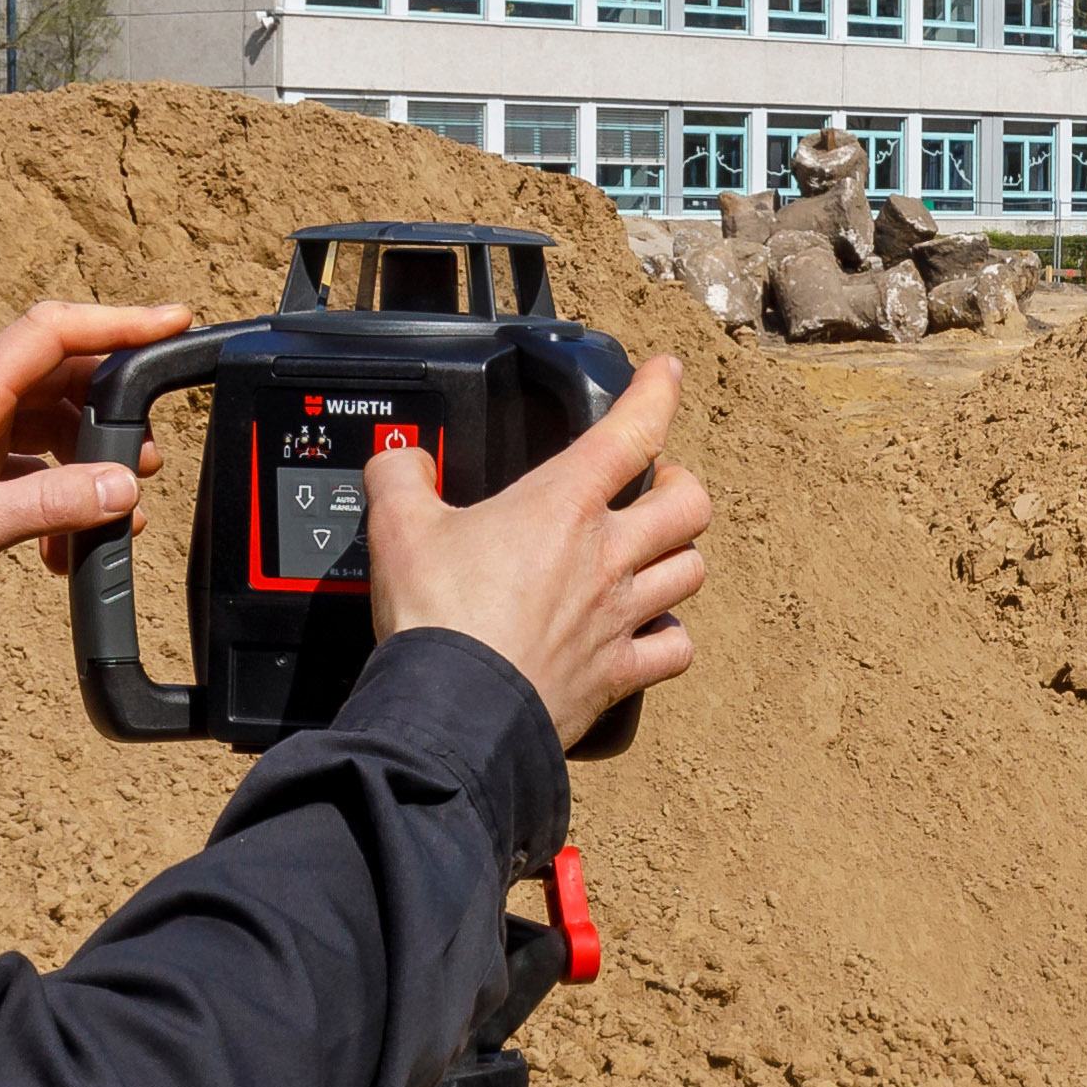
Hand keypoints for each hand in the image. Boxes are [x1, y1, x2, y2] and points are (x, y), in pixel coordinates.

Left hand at [0, 299, 191, 608]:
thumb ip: (47, 505)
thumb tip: (121, 487)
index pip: (53, 333)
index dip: (118, 321)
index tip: (175, 324)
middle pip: (62, 377)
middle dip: (116, 409)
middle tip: (150, 454)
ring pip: (52, 425)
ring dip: (89, 461)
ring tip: (115, 509)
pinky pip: (30, 466)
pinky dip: (58, 496)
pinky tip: (61, 547)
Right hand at [363, 350, 705, 750]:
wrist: (454, 713)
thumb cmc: (436, 620)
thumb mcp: (396, 527)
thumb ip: (400, 476)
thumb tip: (399, 460)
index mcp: (563, 506)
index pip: (631, 430)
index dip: (656, 391)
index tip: (666, 373)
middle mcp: (606, 557)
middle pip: (689, 503)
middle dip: (681, 484)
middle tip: (656, 484)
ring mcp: (619, 617)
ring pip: (690, 570)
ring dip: (679, 555)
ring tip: (655, 553)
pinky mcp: (618, 675)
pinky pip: (674, 649)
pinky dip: (670, 636)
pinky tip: (650, 632)